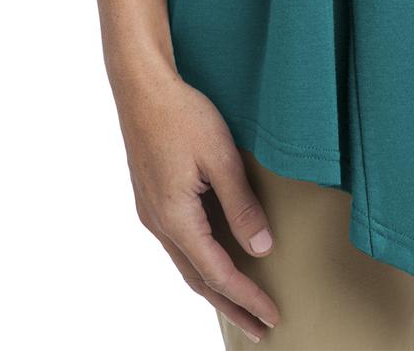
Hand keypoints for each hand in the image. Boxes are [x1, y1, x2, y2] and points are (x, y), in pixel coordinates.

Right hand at [113, 62, 281, 341]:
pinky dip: (200, 263)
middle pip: (198, 279)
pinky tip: (212, 263)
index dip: (246, 297)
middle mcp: (158, 223)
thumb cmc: (182, 114)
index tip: (271, 315)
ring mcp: (151, 212)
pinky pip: (179, 244)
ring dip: (214, 287)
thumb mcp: (221, 157)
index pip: (217, 273)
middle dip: (230, 306)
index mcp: (175, 218)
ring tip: (240, 305)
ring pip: (186, 263)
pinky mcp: (152, 198)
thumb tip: (261, 249)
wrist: (142, 86)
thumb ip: (241, 206)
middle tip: (258, 329)